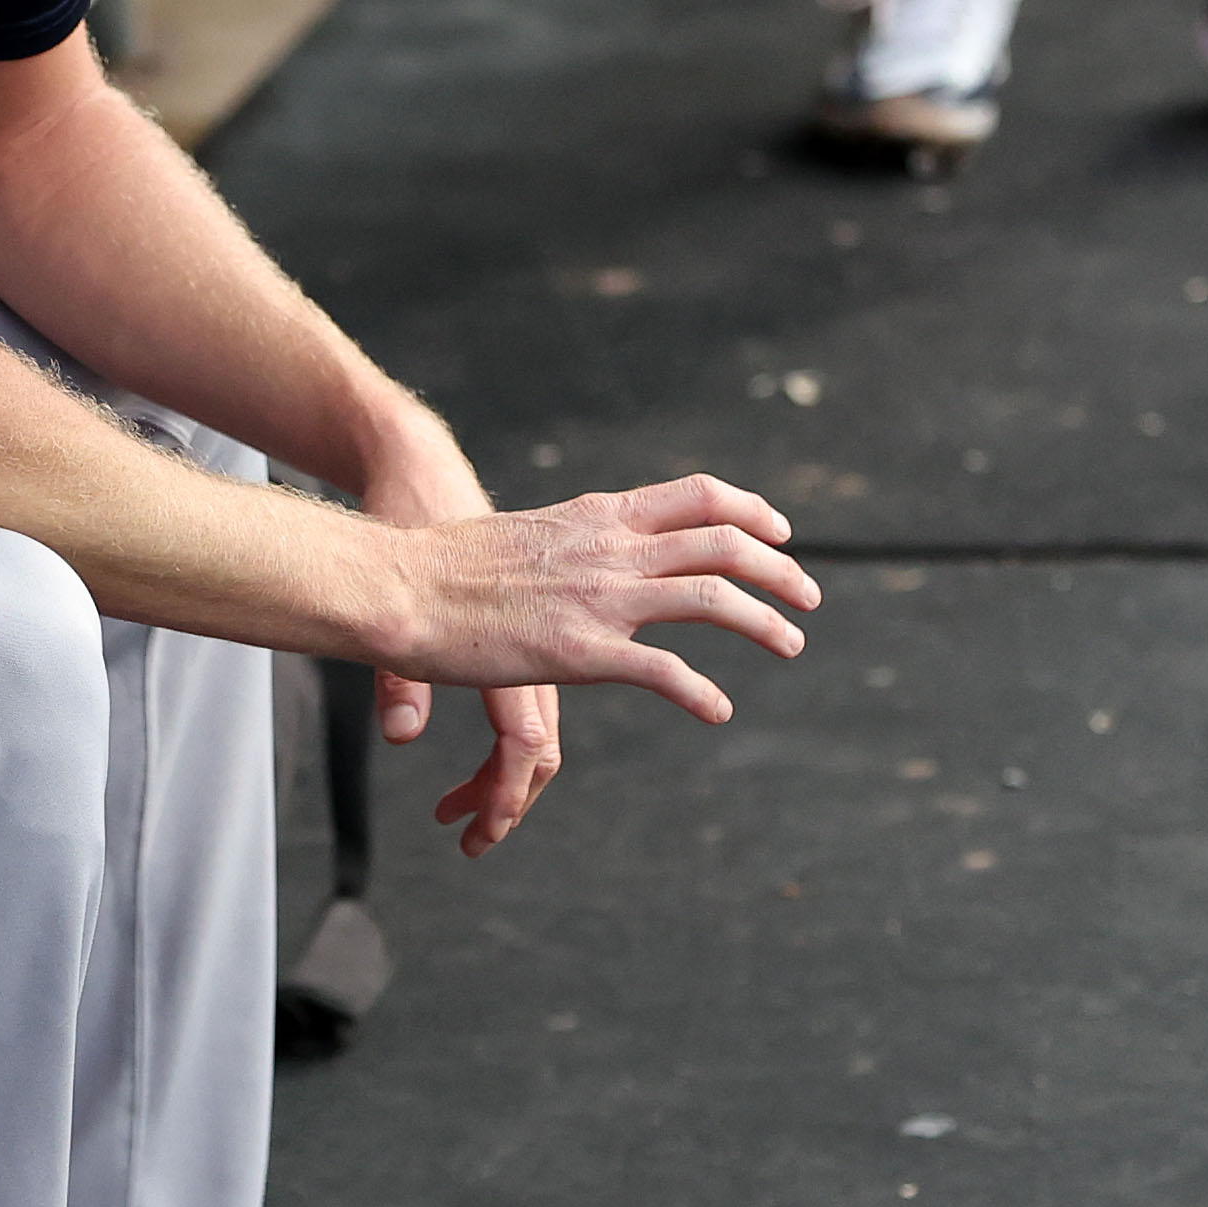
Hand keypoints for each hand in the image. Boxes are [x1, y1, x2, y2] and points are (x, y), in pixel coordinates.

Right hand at [370, 475, 813, 851]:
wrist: (400, 584)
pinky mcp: (581, 653)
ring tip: (792, 645)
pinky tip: (719, 710)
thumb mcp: (528, 534)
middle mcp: (610, 549)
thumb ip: (570, 543)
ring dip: (764, 621)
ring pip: (711, 597)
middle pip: (722, 543)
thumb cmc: (445, 563)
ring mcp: (600, 599)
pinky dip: (702, 692)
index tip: (779, 531)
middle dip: (779, 569)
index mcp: (597, 516)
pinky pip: (664, 671)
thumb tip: (589, 548)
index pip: (696, 496)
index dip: (749, 511)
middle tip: (807, 597)